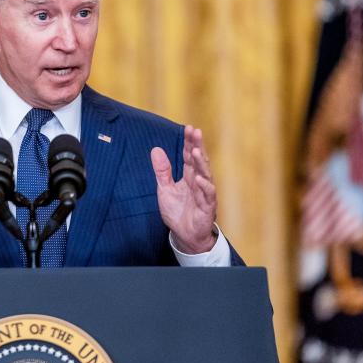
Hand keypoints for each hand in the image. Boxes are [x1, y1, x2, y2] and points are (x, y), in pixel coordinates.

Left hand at [150, 125, 216, 253]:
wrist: (184, 235)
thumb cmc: (177, 211)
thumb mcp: (164, 188)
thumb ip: (162, 170)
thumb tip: (155, 149)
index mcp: (189, 176)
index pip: (189, 156)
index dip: (189, 143)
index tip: (188, 128)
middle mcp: (198, 182)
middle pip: (199, 161)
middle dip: (198, 146)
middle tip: (196, 131)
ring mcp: (204, 194)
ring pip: (205, 175)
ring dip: (201, 163)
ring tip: (196, 151)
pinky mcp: (207, 208)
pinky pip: (207, 196)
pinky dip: (204, 187)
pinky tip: (200, 178)